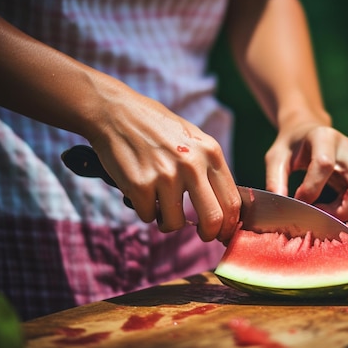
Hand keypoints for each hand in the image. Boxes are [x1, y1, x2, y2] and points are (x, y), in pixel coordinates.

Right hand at [87, 83, 240, 242]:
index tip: (223, 232)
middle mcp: (192, 164)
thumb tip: (223, 206)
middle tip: (203, 235)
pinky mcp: (140, 186)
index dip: (230, 224)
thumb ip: (208, 167)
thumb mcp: (193, 139)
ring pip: (177, 224)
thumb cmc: (156, 127)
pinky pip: (148, 217)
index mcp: (210, 152)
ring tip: (161, 205)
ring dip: (168, 222)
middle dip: (209, 234)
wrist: (115, 113)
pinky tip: (140, 192)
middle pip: (213, 219)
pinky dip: (145, 211)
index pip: (232, 200)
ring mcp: (166, 176)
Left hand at [264, 122, 347, 220]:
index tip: (299, 201)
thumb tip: (282, 204)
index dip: (312, 188)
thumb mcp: (275, 158)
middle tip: (320, 214)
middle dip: (343, 208)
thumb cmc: (290, 146)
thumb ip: (275, 180)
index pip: (325, 165)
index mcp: (323, 137)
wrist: (306, 131)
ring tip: (328, 210)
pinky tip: (337, 205)